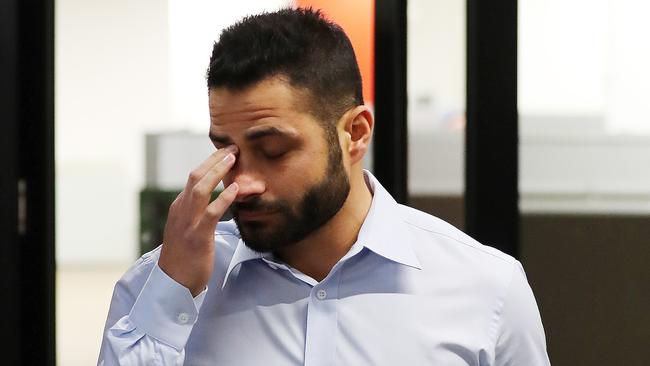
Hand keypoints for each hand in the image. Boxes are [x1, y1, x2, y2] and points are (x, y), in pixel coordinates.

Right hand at [158, 145, 238, 295]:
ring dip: (217, 171)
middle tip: (233, 148)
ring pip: (200, 189)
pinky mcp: (197, 236)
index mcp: (179, 208)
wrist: (173, 283)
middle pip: (195, 176)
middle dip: (214, 159)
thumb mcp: (187, 230)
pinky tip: (235, 190)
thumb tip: (215, 202)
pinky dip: (223, 199)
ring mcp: (187, 222)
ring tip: (234, 159)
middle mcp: (180, 210)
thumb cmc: (184, 258)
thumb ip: (197, 214)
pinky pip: (210, 212)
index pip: (193, 178)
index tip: (225, 153)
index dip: (210, 163)